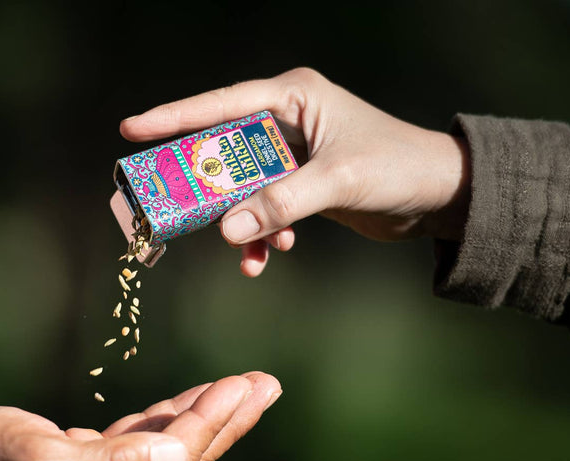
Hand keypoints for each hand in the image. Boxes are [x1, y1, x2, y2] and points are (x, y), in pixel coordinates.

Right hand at [0, 371, 280, 460]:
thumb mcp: (40, 460)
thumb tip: (176, 458)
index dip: (210, 421)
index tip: (245, 384)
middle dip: (225, 421)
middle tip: (266, 385)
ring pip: (168, 455)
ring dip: (204, 419)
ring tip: (244, 389)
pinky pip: (142, 450)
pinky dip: (166, 423)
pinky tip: (191, 404)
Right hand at [121, 67, 470, 275]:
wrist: (438, 194)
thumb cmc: (397, 167)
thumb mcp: (337, 181)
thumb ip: (280, 203)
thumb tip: (226, 231)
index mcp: (292, 98)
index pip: (220, 105)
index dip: (173, 117)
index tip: (131, 129)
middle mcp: (285, 120)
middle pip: (222, 152)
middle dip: (207, 190)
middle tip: (173, 212)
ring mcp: (290, 154)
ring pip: (241, 189)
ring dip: (241, 224)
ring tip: (252, 253)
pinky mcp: (298, 183)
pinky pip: (263, 209)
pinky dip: (264, 234)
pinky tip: (276, 253)